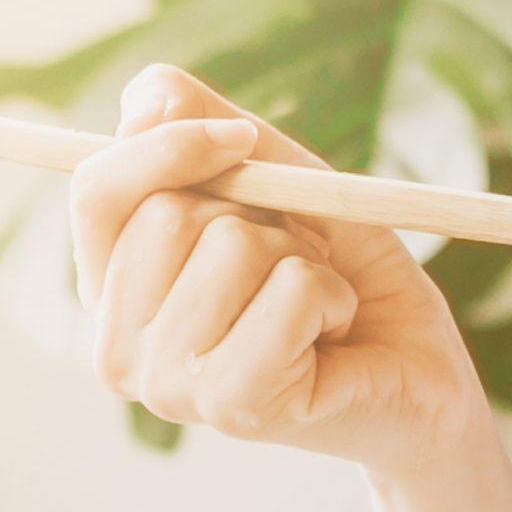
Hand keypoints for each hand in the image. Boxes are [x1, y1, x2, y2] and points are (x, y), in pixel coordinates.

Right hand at [66, 64, 485, 481]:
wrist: (414, 363)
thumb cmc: (333, 269)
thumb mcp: (269, 175)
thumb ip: (197, 122)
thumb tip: (141, 104)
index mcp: (111, 291)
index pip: (96, 193)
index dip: (168, 145)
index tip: (243, 138)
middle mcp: (120, 349)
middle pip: (167, 216)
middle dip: (255, 213)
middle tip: (289, 260)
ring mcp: (171, 387)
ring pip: (232, 248)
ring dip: (300, 257)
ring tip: (313, 302)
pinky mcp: (233, 407)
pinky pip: (290, 292)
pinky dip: (332, 293)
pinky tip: (332, 333)